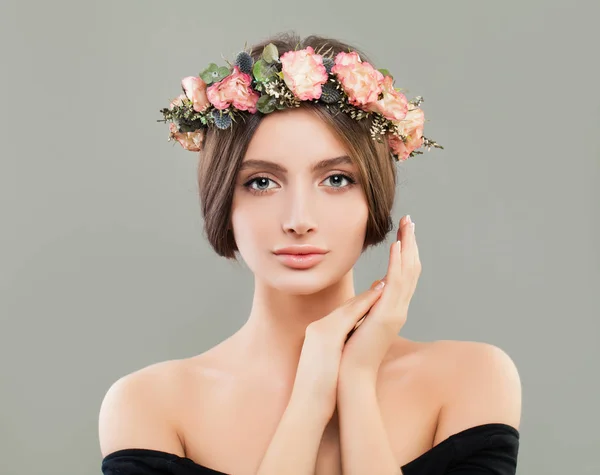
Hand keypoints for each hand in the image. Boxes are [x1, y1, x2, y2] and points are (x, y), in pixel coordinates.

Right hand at [290, 285, 384, 421]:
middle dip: (364, 296)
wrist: (306, 405)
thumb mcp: (325, 367)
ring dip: (368, 296)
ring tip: (386, 285)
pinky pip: (349, 315)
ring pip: (348, 307)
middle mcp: (317, 328)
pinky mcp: (327, 336)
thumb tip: (346, 352)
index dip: (358, 305)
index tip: (374, 297)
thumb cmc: (317, 393)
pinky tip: (379, 298)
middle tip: (383, 284)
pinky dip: (364, 305)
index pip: (341, 316)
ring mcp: (321, 330)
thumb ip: (334, 354)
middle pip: (345, 307)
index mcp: (316, 336)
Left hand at [339, 215, 421, 378]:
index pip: (403, 274)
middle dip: (410, 242)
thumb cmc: (351, 351)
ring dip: (407, 246)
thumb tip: (377, 288)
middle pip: (410, 268)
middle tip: (409, 220)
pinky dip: (398, 263)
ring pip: (408, 272)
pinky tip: (397, 246)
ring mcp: (396, 312)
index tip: (403, 232)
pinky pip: (396, 284)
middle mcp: (398, 308)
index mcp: (392, 308)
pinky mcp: (387, 316)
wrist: (350, 375)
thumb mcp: (362, 320)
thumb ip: (372, 304)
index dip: (405, 252)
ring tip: (406, 225)